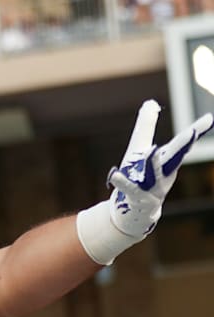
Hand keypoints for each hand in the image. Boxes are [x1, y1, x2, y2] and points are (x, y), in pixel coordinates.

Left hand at [107, 102, 212, 237]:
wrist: (133, 210)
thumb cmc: (139, 177)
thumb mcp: (140, 150)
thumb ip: (146, 126)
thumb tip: (150, 102)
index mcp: (165, 160)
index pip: (181, 143)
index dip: (195, 131)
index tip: (210, 118)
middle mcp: (162, 173)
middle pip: (173, 157)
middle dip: (182, 145)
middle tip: (193, 133)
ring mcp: (151, 188)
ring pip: (152, 175)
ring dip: (152, 164)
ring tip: (152, 150)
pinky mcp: (135, 198)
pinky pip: (128, 189)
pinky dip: (122, 181)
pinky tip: (115, 174)